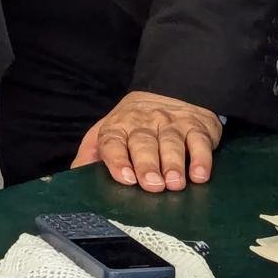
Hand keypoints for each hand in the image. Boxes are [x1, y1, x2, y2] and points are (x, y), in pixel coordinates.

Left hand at [71, 91, 222, 192]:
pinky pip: (199, 141)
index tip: (125, 178)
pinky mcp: (196, 127)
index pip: (112, 140)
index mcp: (118, 126)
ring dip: (173, 163)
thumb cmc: (135, 125)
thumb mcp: (109, 133)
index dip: (117, 158)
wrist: (170, 92)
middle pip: (142, 143)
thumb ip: (92, 154)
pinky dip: (201, 159)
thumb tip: (76, 177)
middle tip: (152, 185)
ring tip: (175, 183)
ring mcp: (170, 124)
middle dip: (147, 164)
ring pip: (171, 142)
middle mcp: (143, 123)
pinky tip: (200, 175)